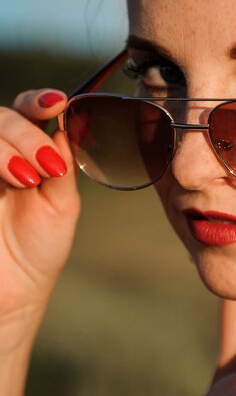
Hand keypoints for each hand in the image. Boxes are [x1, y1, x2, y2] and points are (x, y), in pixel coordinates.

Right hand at [0, 89, 79, 351]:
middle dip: (26, 134)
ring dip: (4, 148)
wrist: (12, 293)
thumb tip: (69, 122)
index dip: (39, 102)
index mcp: (27, 155)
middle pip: (2, 116)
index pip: (27, 112)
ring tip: (26, 180)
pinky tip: (7, 180)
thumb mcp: (62, 203)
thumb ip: (63, 162)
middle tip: (45, 167)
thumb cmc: (37, 250)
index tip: (56, 104)